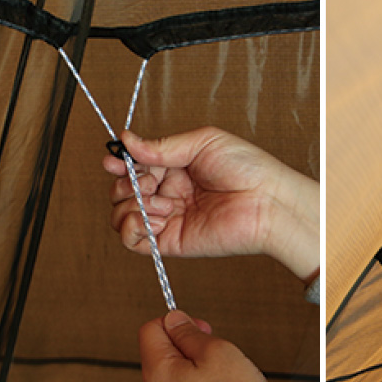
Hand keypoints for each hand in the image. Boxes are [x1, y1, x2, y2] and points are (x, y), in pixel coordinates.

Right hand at [104, 127, 318, 283]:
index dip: (120, 164)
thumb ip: (161, 145)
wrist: (267, 202)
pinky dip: (133, 226)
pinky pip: (133, 240)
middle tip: (148, 181)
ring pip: (121, 215)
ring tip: (159, 200)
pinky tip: (156, 216)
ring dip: (131, 205)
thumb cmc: (247, 168)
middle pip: (122, 191)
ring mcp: (168, 218)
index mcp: (176, 168)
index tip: (114, 161)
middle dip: (126, 184)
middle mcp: (169, 192)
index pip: (134, 166)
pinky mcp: (170, 242)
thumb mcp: (202, 142)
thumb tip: (127, 140)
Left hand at [139, 310, 281, 381]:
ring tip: (225, 379)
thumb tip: (174, 320)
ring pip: (174, 377)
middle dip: (189, 347)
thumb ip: (190, 333)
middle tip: (219, 353)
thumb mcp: (219, 352)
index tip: (200, 328)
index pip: (150, 330)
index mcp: (157, 375)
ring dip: (197, 369)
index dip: (176, 321)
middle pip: (161, 354)